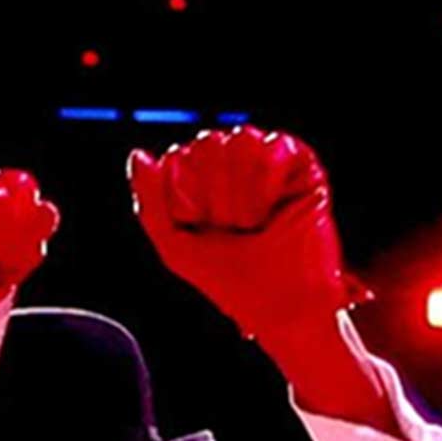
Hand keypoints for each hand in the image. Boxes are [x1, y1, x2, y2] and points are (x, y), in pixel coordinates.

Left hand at [129, 122, 356, 360]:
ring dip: (238, 191)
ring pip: (239, 139)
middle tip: (229, 228)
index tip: (200, 228)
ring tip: (250, 223)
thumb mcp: (175, 244)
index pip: (178, 157)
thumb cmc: (227, 278)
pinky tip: (272, 210)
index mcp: (202, 181)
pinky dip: (265, 184)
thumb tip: (138, 155)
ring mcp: (268, 161)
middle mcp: (234, 165)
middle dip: (212, 194)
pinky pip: (274, 146)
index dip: (183, 196)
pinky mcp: (302, 165)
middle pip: (207, 143)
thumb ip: (151, 200)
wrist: (279, 301)